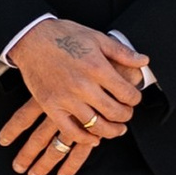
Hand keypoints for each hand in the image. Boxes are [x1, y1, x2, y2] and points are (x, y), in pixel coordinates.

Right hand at [0, 20, 146, 174]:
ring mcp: (66, 98)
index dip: (135, 99)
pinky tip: (94, 138)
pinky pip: (70, 131)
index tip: (134, 99)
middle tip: (127, 114)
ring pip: (96, 125)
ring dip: (111, 131)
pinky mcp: (51, 106)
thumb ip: (122, 52)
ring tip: (117, 129)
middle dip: (126, 116)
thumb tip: (144, 61)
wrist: (32, 38)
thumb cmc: (65, 35)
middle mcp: (83, 86)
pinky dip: (85, 139)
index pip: (126, 94)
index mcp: (97, 68)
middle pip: (114, 112)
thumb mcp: (97, 37)